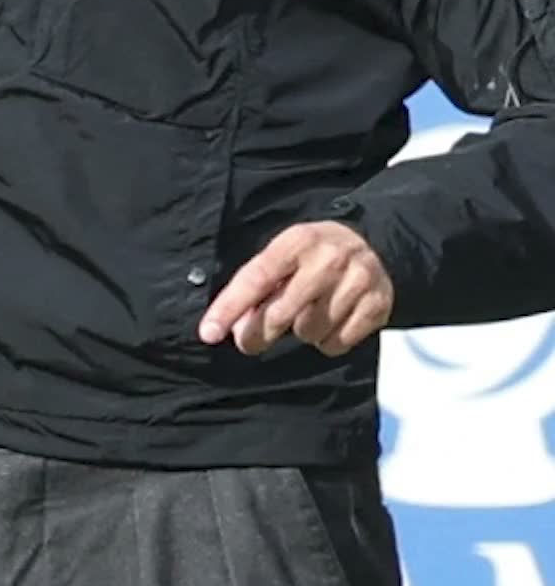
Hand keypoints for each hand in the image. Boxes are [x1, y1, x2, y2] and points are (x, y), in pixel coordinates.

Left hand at [199, 221, 393, 358]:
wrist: (377, 245)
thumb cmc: (316, 253)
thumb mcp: (287, 254)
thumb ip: (260, 286)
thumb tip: (237, 328)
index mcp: (298, 241)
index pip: (256, 277)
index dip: (230, 307)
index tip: (209, 332)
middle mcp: (328, 259)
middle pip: (280, 313)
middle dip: (258, 333)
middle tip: (249, 341)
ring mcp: (355, 282)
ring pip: (309, 332)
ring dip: (302, 331)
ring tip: (309, 312)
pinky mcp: (376, 306)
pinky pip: (335, 344)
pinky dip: (327, 341)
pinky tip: (332, 321)